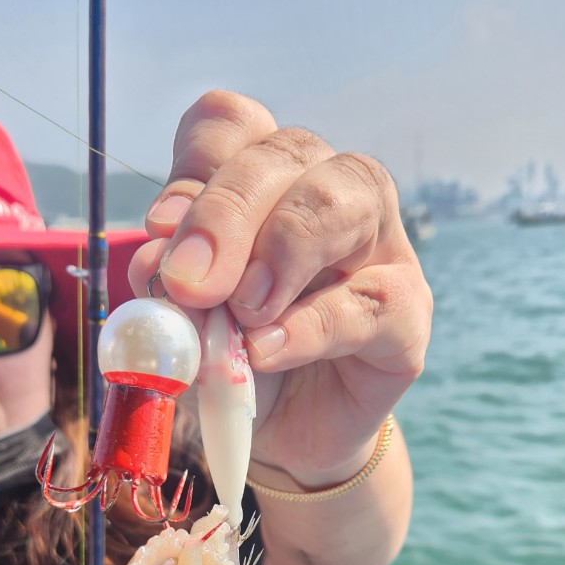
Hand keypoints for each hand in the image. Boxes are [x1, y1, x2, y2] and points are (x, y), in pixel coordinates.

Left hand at [129, 90, 432, 488]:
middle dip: (229, 212)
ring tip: (241, 309)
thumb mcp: (190, 321)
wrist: (281, 439)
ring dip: (284, 248)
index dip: (196, 166)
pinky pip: (369, 302)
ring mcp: (380, 245)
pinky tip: (265, 352)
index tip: (158, 227)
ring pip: (350, 197)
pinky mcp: (408, 313)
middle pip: (289, 154)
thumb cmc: (236, 362)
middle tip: (190, 279)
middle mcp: (328, 191)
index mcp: (265, 179)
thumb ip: (175, 285)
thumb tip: (156, 259)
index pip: (235, 126)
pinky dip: (310, 327)